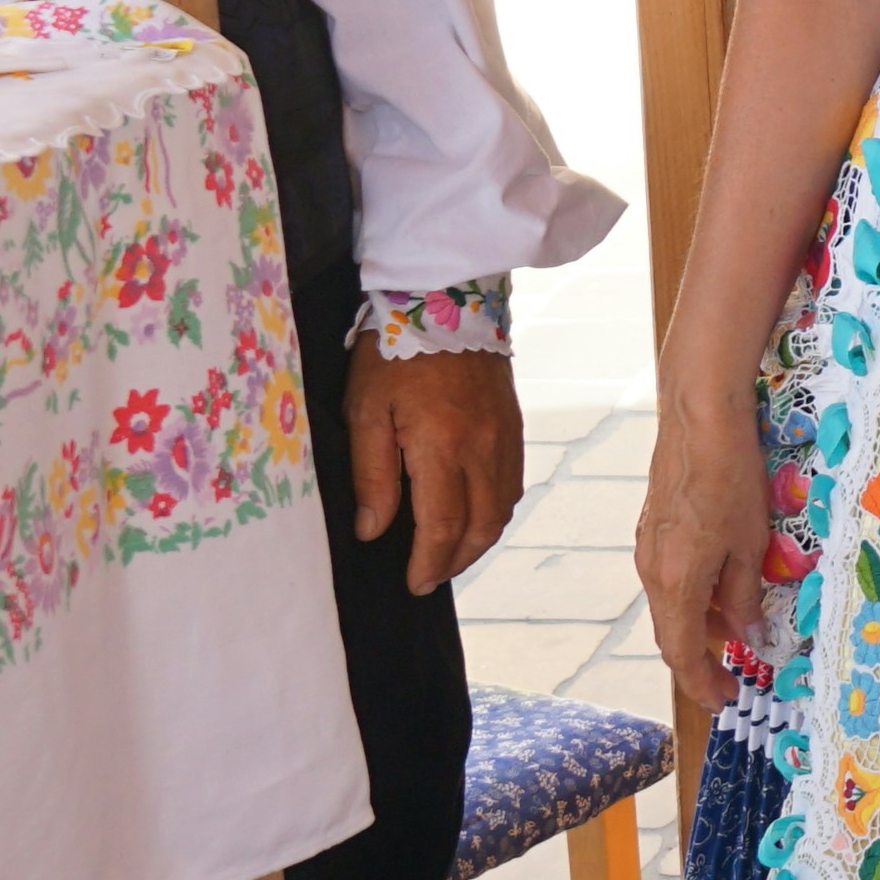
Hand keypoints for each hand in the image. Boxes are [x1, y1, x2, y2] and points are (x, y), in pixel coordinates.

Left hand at [344, 338, 524, 594]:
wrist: (445, 297)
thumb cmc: (395, 351)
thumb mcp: (366, 410)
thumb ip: (371, 475)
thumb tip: (375, 530)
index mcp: (442, 447)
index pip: (442, 526)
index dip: (428, 563)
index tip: (412, 583)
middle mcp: (483, 449)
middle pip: (481, 527)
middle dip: (454, 561)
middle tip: (427, 577)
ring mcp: (505, 437)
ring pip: (502, 509)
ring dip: (478, 541)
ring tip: (448, 553)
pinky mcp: (513, 425)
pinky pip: (512, 483)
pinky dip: (494, 510)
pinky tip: (473, 514)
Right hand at [636, 391, 774, 750]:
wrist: (699, 418)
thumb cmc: (732, 480)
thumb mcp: (750, 546)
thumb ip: (744, 596)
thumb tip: (747, 634)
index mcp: (675, 583)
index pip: (682, 652)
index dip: (701, 684)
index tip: (722, 702)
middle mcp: (651, 571)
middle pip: (672, 632)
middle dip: (703, 658)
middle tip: (733, 675)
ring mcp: (647, 547)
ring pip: (671, 603)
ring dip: (701, 623)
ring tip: (738, 629)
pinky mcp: (652, 526)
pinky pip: (670, 576)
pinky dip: (694, 594)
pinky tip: (721, 587)